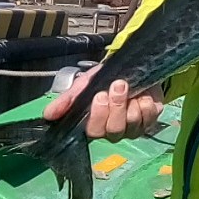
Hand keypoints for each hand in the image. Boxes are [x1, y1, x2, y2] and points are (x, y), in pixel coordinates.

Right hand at [43, 65, 164, 141]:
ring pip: (132, 124)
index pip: (93, 132)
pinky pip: (150, 116)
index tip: (100, 95)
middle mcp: (114, 131)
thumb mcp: (84, 85)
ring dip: (130, 102)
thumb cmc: (105, 79)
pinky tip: (142, 94)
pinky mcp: (151, 119)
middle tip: (117, 85)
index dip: (98, 116)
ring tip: (127, 86)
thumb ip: (67, 99)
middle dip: (116, 107)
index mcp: (95, 125)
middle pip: (114, 130)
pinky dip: (146, 102)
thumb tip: (47, 114)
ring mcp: (134, 127)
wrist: (130, 67)